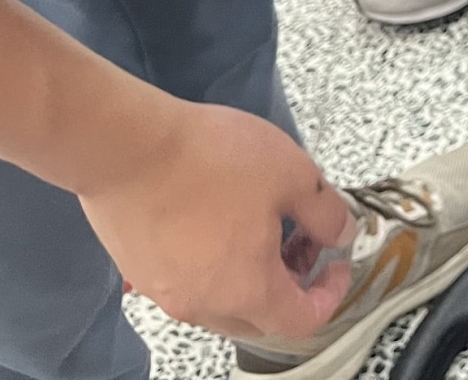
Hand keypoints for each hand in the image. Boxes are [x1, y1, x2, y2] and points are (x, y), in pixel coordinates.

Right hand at [79, 99, 352, 340]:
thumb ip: (326, 213)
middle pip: (258, 319)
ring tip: (260, 222)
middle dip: (290, 286)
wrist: (126, 146)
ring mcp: (163, 291)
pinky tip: (217, 218)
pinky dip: (214, 265)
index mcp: (247, 291)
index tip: (337, 262)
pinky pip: (187, 282)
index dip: (329, 295)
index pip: (300, 321)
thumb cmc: (213, 160)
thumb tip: (341, 235)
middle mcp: (202, 306)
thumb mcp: (294, 175)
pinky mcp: (136, 269)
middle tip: (301, 238)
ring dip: (251, 276)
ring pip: (220, 302)